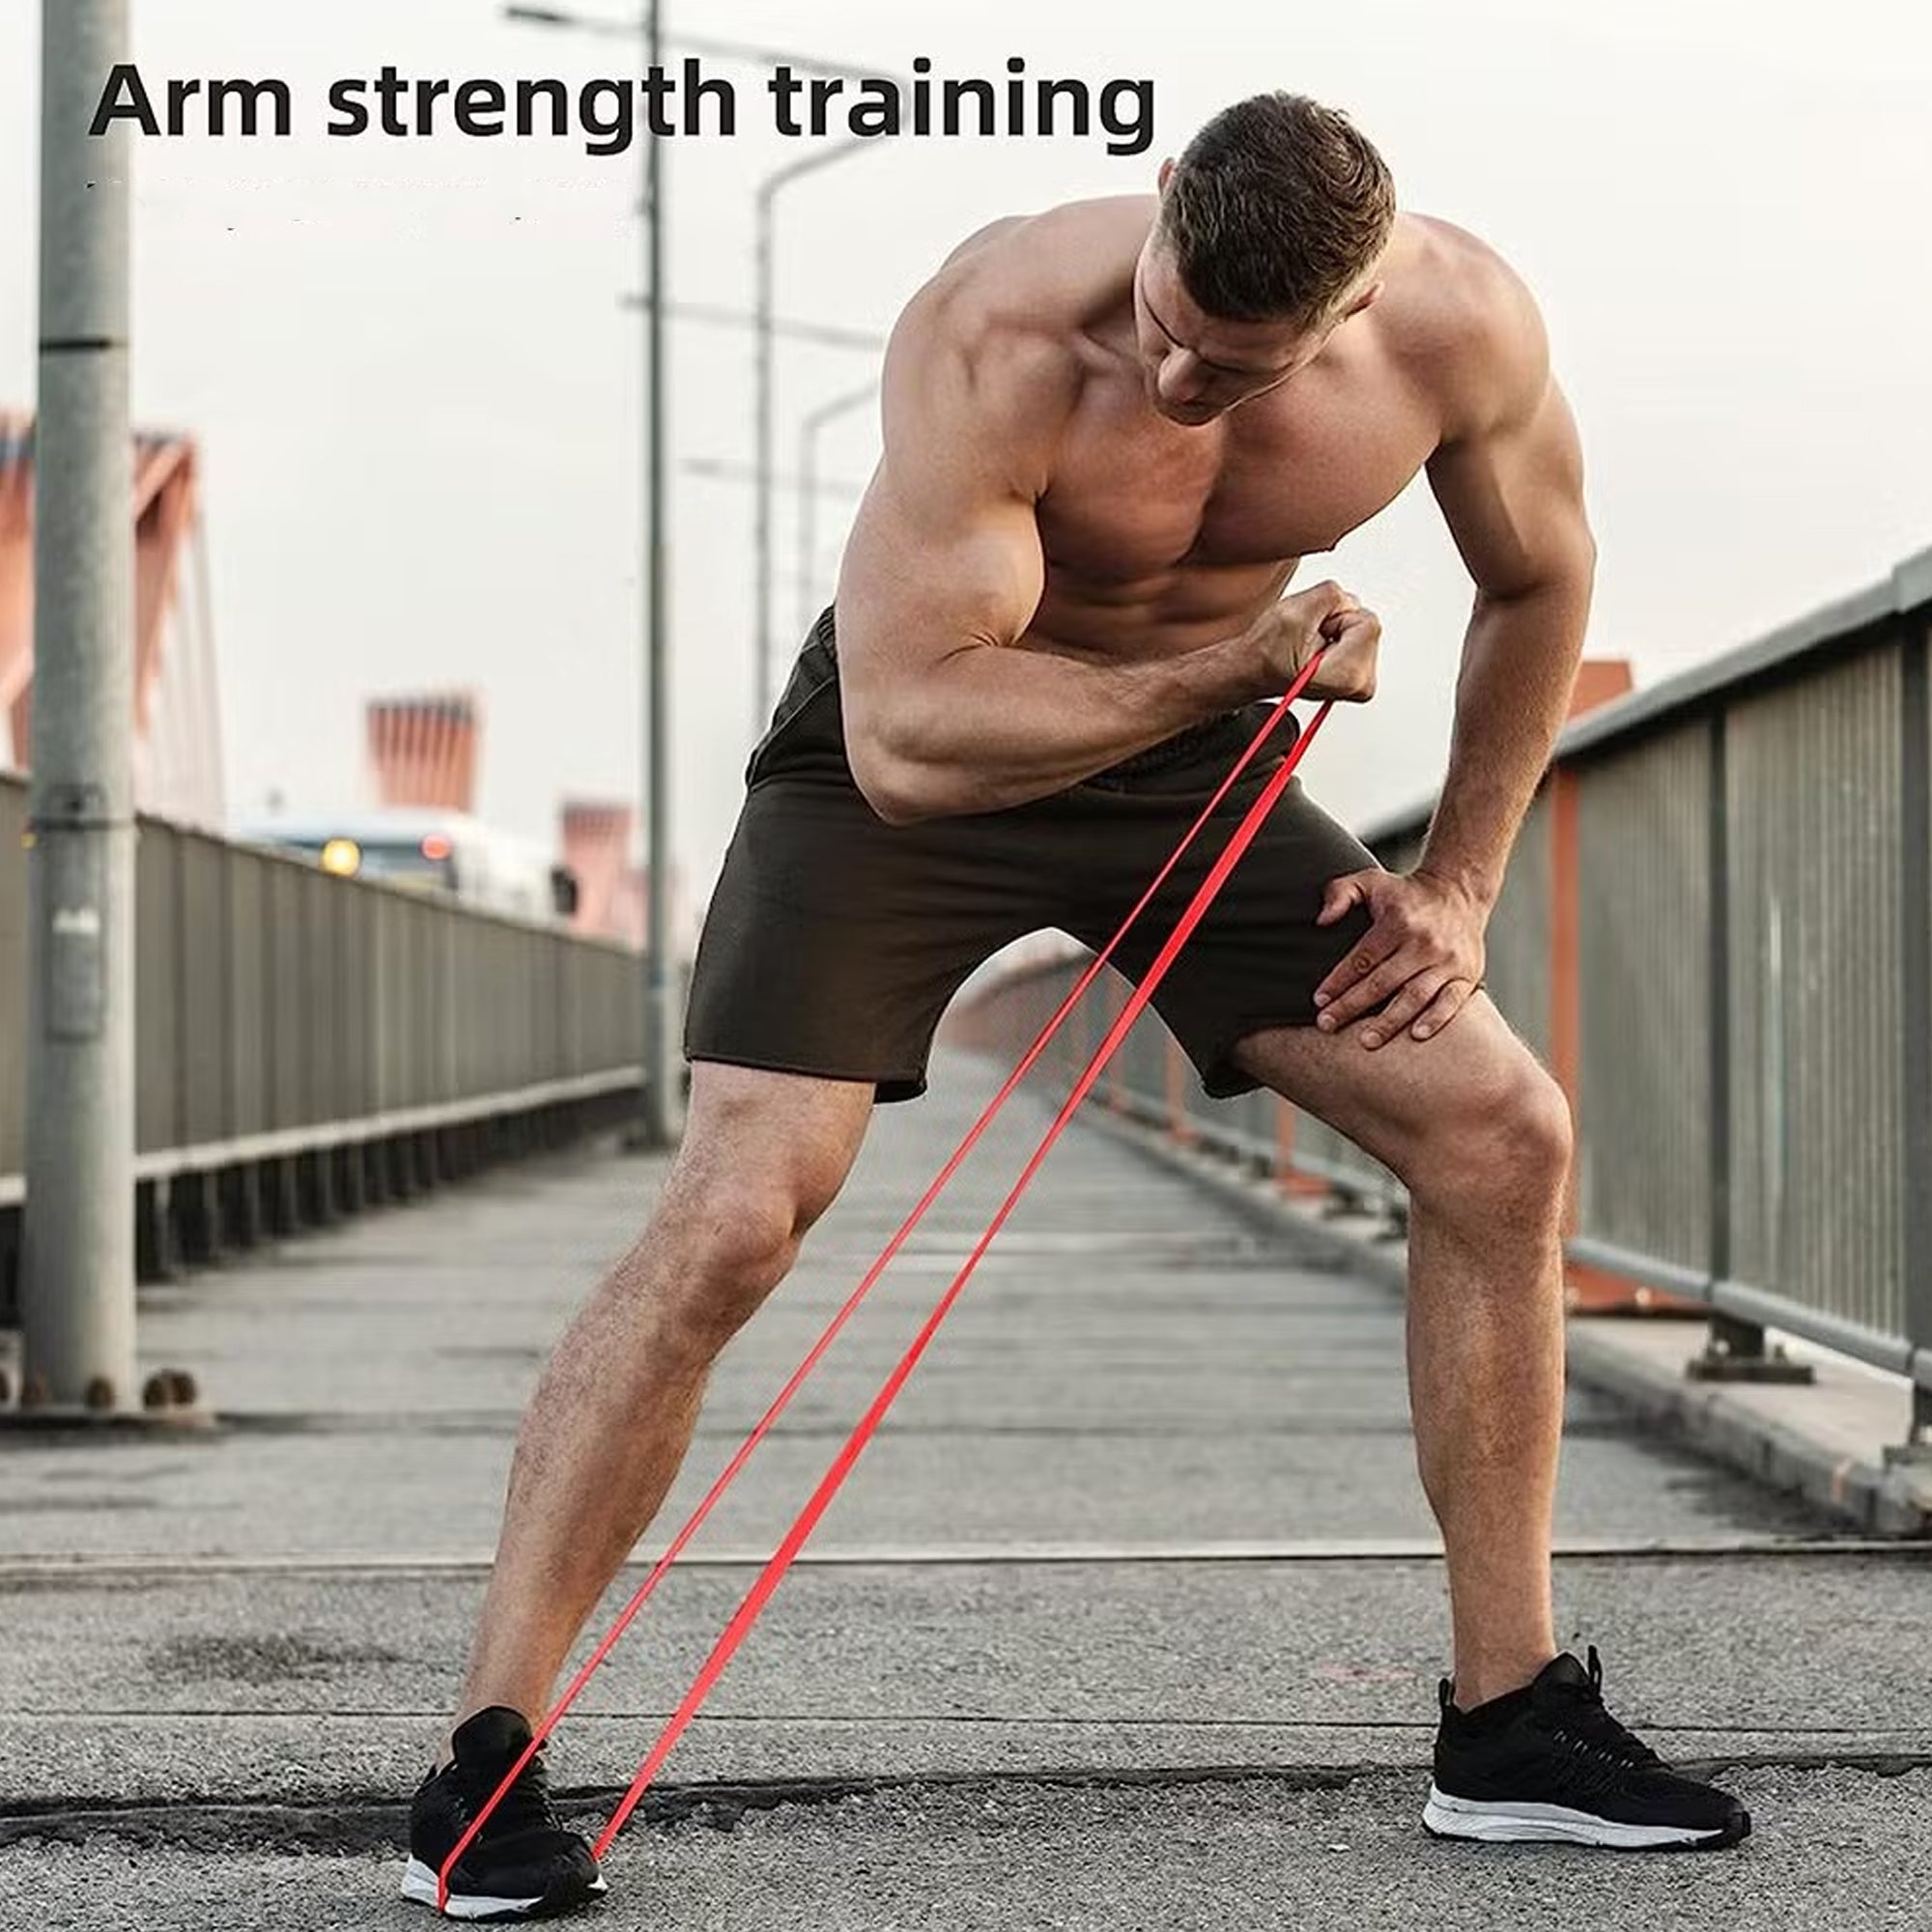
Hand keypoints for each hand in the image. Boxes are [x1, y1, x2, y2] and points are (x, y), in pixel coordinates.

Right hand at [1248, 581, 1380, 703]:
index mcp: (1351, 675)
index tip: (1314, 634)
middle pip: (1365, 624)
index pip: (1367, 620)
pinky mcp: (1358, 673)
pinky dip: (1335, 636)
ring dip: (1333, 629)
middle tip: (1309, 640)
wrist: (1255, 673)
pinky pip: (1356, 636)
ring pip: (1359, 628)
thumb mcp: (1294, 612)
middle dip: (1336, 623)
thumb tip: (1347, 598)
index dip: (1335, 617)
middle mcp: (1361, 683)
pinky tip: (1315, 650)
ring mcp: (1361, 680)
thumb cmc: (1266, 655)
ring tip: (1308, 646)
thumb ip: (1331, 595)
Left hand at [1312, 867, 1486, 1047]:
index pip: (1362, 958)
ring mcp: (1447, 961)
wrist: (1459, 892)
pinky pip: (1452, 1001)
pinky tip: (1416, 1035)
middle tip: (1326, 1024)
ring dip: (1389, 1021)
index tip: (1319, 1001)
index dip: (1338, 981)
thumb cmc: (1406, 894)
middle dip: (1352, 1006)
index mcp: (1398, 922)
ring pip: (1415, 996)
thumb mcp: (1369, 881)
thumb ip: (1340, 894)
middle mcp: (1424, 943)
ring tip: (1365, 1041)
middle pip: (1382, 982)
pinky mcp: (1467, 974)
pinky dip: (1436, 1019)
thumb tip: (1322, 921)